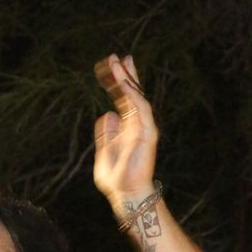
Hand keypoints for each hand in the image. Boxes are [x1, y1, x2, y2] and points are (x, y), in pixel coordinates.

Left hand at [93, 54, 157, 208]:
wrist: (125, 194)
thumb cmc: (115, 179)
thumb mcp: (103, 153)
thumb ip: (105, 134)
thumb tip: (108, 114)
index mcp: (126, 128)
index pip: (124, 100)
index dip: (118, 83)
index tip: (111, 66)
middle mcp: (137, 125)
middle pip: (133, 95)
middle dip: (126, 75)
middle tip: (117, 57)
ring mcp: (144, 128)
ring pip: (137, 98)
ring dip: (128, 81)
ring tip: (119, 64)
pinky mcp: (148, 134)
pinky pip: (141, 110)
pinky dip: (133, 97)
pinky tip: (125, 85)